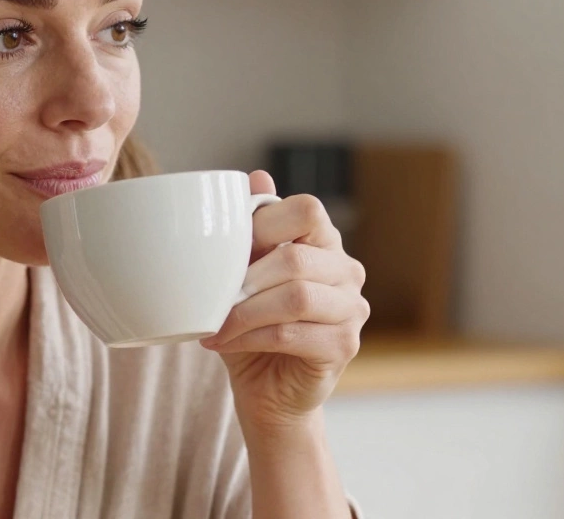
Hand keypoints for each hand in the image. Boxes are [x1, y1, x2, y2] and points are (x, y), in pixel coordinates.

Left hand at [200, 170, 368, 430]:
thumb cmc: (250, 323)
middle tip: (212, 296)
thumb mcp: (240, 273)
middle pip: (296, 258)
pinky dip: (249, 337)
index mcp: (322, 241)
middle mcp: (345, 270)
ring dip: (244, 312)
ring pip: (296, 297)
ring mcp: (351, 309)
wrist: (265, 387)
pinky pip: (291, 334)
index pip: (307, 209)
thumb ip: (249, 230)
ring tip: (214, 324)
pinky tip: (223, 341)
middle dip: (245, 278)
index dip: (264, 224)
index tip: (226, 250)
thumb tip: (255, 176)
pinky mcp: (344, 345)